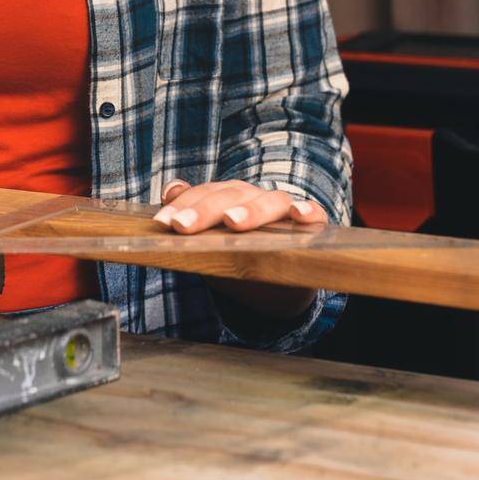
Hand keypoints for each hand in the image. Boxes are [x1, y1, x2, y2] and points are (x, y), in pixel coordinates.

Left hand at [154, 177, 327, 320]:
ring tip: (232, 222)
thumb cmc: (238, 258)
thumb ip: (192, 218)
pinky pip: (314, 213)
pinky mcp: (311, 226)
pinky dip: (308, 210)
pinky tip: (298, 214)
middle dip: (205, 210)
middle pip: (231, 196)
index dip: (183, 205)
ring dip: (251, 210)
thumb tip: (170, 190)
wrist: (276, 288)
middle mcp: (254, 198)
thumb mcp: (210, 243)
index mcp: (228, 198)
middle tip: (182, 226)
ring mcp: (283, 210)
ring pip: (270, 201)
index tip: (164, 222)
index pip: (204, 194)